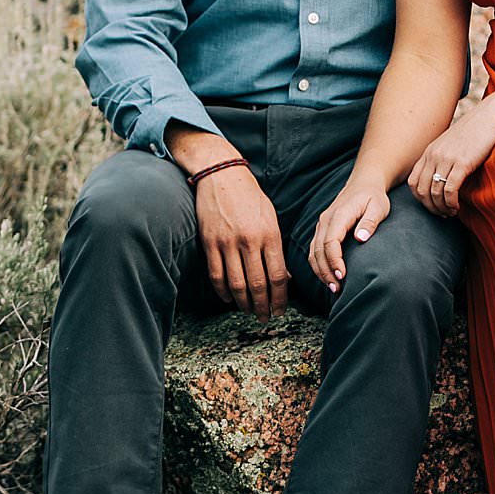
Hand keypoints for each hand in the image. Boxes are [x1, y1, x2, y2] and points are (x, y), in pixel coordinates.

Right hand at [195, 167, 289, 319]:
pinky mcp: (209, 243)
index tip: (281, 310)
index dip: (281, 298)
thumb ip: (277, 248)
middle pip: (258, 284)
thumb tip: (285, 278)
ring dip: (244, 303)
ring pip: (237, 284)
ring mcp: (227, 243)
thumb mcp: (271, 219)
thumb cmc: (250, 198)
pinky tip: (229, 298)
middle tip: (266, 318)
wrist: (222, 176)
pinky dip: (223, 291)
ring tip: (249, 311)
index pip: (278, 276)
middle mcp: (250, 241)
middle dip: (263, 306)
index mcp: (270, 235)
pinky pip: (216, 275)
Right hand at [309, 177, 390, 296]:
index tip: (343, 275)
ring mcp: (321, 224)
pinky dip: (318, 264)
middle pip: (319, 250)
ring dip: (321, 271)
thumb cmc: (373, 196)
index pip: (331, 242)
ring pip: (313, 252)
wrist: (363, 182)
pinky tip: (328, 276)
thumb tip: (360, 238)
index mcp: (339, 215)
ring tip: (333, 287)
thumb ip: (370, 222)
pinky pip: (314, 249)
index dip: (334, 261)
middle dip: (326, 271)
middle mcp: (326, 220)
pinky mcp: (321, 229)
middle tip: (337, 289)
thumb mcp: (378, 206)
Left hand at [408, 100, 494, 215]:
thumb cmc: (476, 132)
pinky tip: (458, 207)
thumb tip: (443, 178)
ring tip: (451, 212)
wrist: (491, 116)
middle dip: (430, 207)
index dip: (420, 199)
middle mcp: (434, 155)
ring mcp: (447, 158)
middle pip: (421, 190)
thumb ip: (444, 158)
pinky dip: (451, 203)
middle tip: (442, 214)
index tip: (433, 206)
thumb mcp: (452, 144)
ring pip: (434, 192)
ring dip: (441, 208)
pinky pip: (450, 190)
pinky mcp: (462, 163)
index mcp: (430, 151)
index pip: (413, 182)